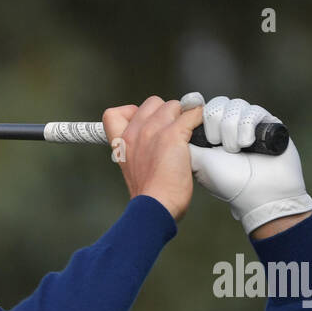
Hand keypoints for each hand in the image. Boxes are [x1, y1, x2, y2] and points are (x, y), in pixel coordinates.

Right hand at [103, 96, 206, 221]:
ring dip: (182, 118)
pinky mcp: (172, 135)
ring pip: (173, 106)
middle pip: (152, 103)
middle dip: (164, 114)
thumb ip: (138, 150)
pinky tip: (198, 133)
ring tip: (186, 138)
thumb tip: (156, 141)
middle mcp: (135, 132)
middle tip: (171, 134)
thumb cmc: (149, 194)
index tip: (144, 126)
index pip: (113, 113)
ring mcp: (153, 131)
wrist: (154, 207)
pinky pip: (192, 114)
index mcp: (121, 142)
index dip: (132, 113)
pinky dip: (198, 119)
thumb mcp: (131, 170)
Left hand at [182, 92, 311, 234]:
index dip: (197, 113)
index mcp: (209, 135)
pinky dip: (247, 127)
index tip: (196, 127)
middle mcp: (228, 127)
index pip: (200, 108)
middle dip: (214, 122)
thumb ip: (184, 138)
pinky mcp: (266, 124)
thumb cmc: (226, 181)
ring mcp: (248, 124)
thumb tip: (175, 119)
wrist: (257, 194)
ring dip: (230, 128)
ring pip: (234, 106)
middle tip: (217, 144)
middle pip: (217, 104)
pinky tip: (246, 144)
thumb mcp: (197, 160)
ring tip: (234, 150)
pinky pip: (253, 111)